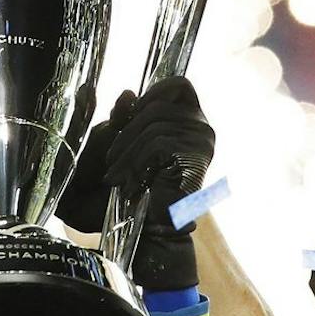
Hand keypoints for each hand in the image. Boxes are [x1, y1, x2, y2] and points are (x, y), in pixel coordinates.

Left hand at [82, 76, 215, 291]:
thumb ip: (122, 119)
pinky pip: (158, 140)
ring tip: (117, 177)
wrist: (140, 230)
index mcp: (187, 122)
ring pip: (155, 121)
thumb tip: (127, 93)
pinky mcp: (194, 157)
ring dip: (126, 150)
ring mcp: (201, 142)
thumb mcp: (117, 147)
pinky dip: (135, 161)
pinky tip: (128, 182)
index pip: (178, 85)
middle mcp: (201, 129)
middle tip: (113, 161)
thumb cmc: (127, 192)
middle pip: (158, 103)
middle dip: (127, 131)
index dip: (150, 95)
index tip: (127, 120)